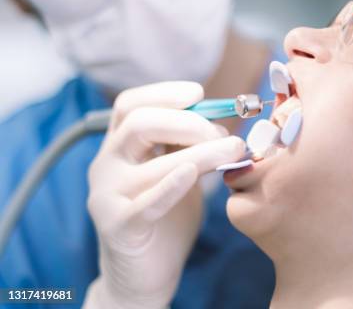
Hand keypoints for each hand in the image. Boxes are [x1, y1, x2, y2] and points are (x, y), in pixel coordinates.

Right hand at [83, 82, 245, 308]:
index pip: (130, 104)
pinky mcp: (117, 227)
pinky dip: (170, 185)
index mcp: (119, 146)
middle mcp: (106, 165)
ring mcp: (107, 195)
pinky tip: (192, 174)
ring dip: (198, 153)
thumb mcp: (179, 171)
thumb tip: (221, 123)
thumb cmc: (166, 217)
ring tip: (232, 151)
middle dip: (187, 122)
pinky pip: (143, 204)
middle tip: (224, 135)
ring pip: (148, 163)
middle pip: (138, 124)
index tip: (198, 93)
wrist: (146, 272)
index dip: (163, 93)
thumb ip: (189, 146)